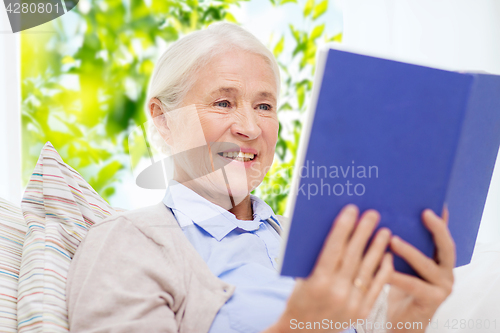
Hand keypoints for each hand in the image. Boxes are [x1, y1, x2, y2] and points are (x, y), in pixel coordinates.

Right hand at [266, 204, 392, 332]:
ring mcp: (351, 304)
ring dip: (377, 248)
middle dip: (363, 232)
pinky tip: (387, 255)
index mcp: (317, 282)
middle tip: (372, 214)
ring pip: (368, 270)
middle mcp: (336, 292)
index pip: (333, 248)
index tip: (351, 210)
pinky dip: (383, 270)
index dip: (343, 227)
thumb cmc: (299, 300)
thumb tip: (337, 233)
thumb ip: (318, 259)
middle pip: (353, 256)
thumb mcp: (301, 279)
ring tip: (384, 230)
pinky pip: (376, 288)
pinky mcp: (361, 312)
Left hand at [387, 207, 455, 331]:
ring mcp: (442, 287)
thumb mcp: (403, 263)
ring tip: (392, 239)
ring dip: (409, 251)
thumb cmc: (399, 288)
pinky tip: (383, 267)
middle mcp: (446, 272)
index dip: (442, 219)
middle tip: (425, 213)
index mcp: (440, 260)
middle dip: (437, 229)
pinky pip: (412, 285)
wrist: (402, 323)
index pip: (443, 235)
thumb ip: (402, 244)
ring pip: (427, 265)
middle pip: (445, 246)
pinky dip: (396, 275)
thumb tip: (385, 215)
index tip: (435, 200)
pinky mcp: (431, 301)